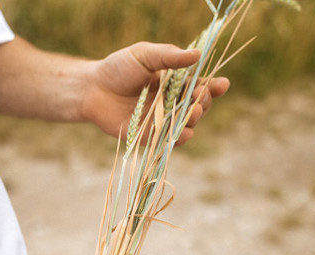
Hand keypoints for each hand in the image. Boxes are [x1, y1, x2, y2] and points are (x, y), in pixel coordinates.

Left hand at [82, 42, 229, 144]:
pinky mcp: (150, 136)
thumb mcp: (144, 56)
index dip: (213, 87)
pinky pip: (169, 140)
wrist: (93, 89)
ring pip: (187, 124)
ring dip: (194, 120)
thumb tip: (197, 54)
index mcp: (175, 83)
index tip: (222, 84)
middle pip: (198, 106)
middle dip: (204, 103)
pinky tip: (186, 133)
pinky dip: (179, 138)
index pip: (200, 86)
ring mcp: (162, 121)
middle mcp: (172, 103)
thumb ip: (169, 56)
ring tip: (194, 112)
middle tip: (201, 97)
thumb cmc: (118, 68)